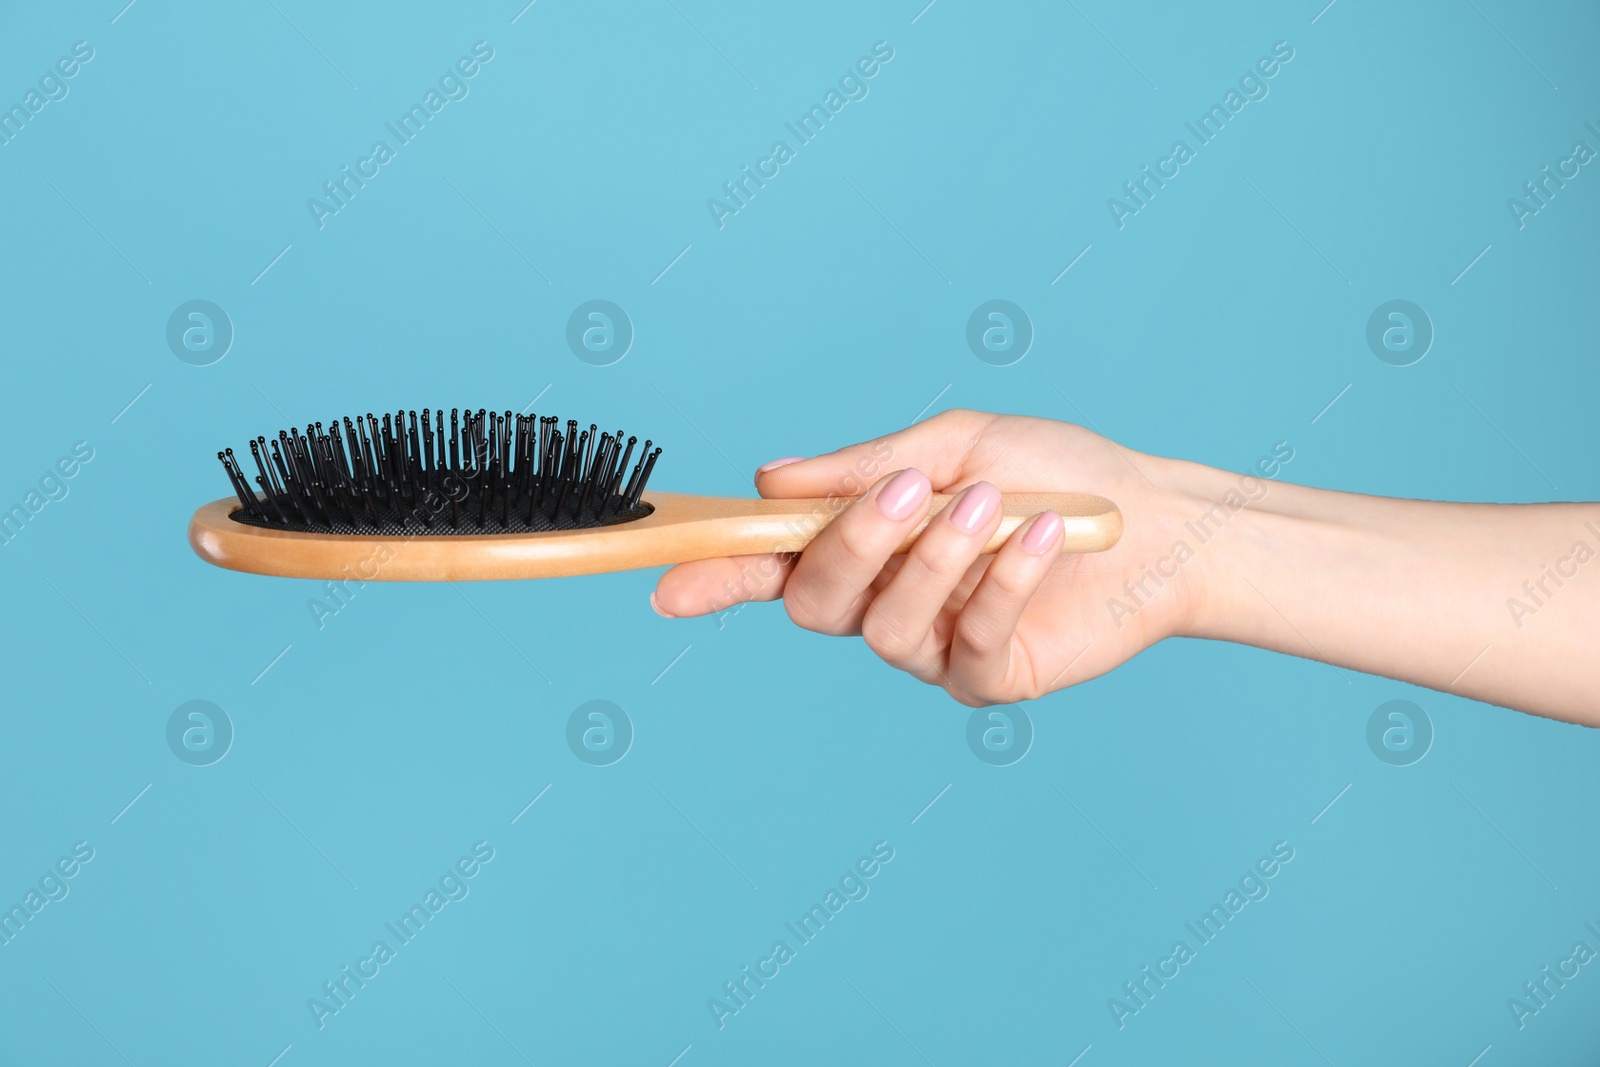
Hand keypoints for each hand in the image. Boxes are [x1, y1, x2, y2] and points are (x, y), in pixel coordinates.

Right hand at [650, 409, 1205, 704]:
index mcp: (866, 542)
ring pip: (884, 627)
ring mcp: (934, 645)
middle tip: (911, 493)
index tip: (666, 586)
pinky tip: (1039, 535)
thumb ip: (864, 468)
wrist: (1155, 516)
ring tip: (990, 505)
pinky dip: (1001, 583)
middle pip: (816, 601)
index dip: (716, 577)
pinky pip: (967, 645)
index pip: (772, 567)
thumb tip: (769, 480)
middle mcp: (886, 599)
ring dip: (934, 558)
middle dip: (854, 543)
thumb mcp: (955, 445)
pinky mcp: (990, 677)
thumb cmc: (1053, 470)